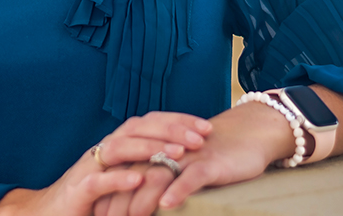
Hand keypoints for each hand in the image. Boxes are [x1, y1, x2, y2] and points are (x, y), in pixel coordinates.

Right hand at [0, 111, 211, 215]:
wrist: (50, 214)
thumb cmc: (92, 199)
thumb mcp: (124, 179)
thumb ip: (146, 168)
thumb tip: (185, 161)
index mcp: (117, 145)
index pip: (149, 122)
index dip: (177, 121)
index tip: (206, 127)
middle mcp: (104, 149)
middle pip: (138, 127)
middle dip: (171, 128)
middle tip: (200, 135)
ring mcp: (90, 167)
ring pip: (120, 147)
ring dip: (149, 148)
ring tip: (177, 152)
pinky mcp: (78, 190)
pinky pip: (99, 180)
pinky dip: (120, 178)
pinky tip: (140, 178)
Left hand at [95, 101, 296, 213]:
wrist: (247, 135)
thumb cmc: (213, 156)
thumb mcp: (183, 166)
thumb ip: (162, 177)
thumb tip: (144, 201)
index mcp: (159, 149)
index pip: (128, 171)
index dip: (111, 191)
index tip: (96, 213)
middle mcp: (169, 150)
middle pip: (137, 174)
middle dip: (119, 198)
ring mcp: (188, 156)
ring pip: (159, 175)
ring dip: (142, 198)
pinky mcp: (209, 163)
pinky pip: (191, 177)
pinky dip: (178, 189)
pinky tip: (167, 204)